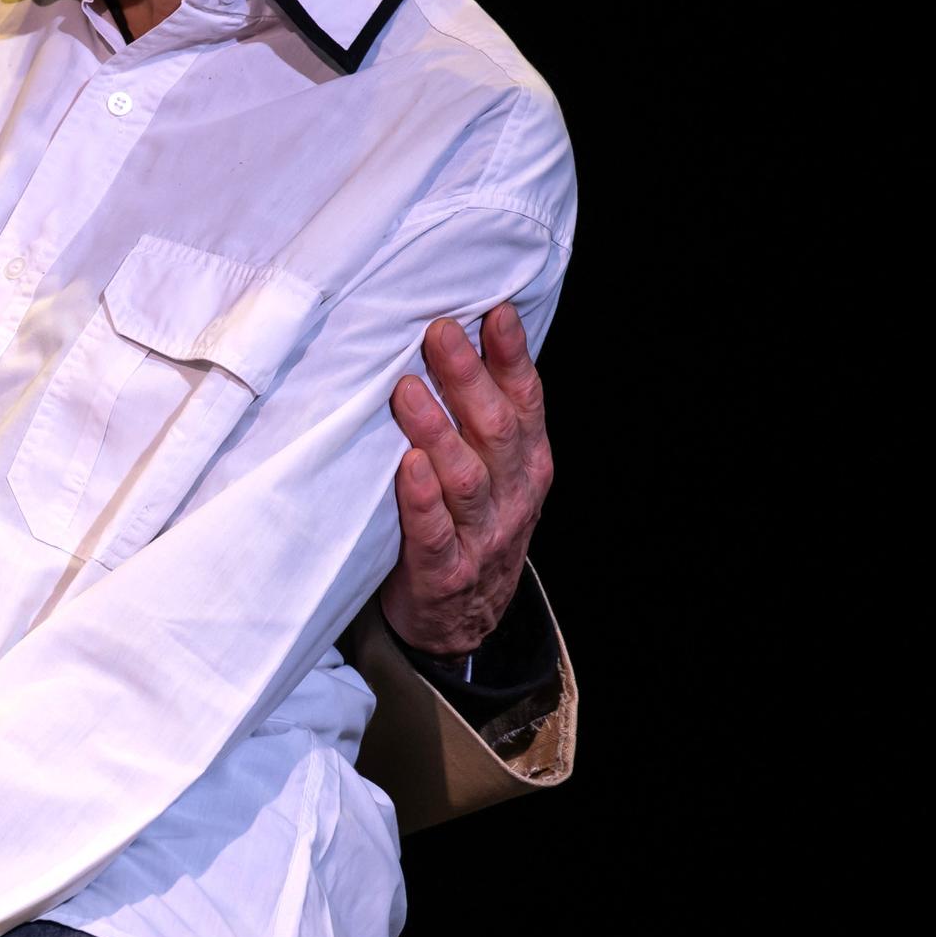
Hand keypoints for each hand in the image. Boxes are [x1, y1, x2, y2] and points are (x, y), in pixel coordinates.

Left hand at [381, 300, 550, 655]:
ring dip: (438, 431)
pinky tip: (408, 467)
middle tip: (439, 333)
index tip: (494, 312)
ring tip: (408, 390)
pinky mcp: (445, 574)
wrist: (462, 624)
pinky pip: (434, 534)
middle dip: (468, 379)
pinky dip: (421, 500)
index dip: (511, 357)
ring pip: (465, 477)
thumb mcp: (493, 473)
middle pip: (495, 430)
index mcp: (527, 466)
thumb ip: (483, 419)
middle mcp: (512, 498)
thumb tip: (461, 341)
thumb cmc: (469, 528)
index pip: (525, 403)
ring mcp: (482, 538)